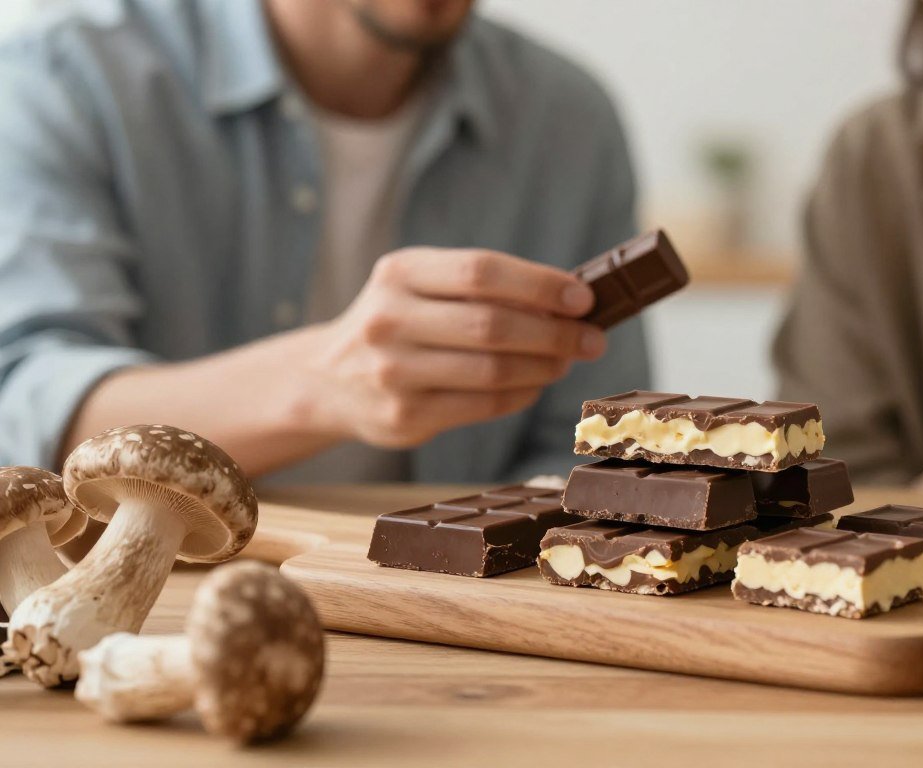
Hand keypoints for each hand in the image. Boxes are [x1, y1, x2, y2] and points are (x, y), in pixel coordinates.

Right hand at [294, 248, 604, 447]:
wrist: (326, 379)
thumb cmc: (398, 323)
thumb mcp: (420, 286)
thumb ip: (482, 288)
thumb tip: (568, 300)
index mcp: (399, 273)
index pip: (482, 271)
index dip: (540, 284)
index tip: (583, 298)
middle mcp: (389, 320)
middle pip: (493, 325)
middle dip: (555, 333)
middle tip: (592, 339)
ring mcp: (393, 373)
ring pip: (493, 372)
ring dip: (544, 367)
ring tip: (565, 360)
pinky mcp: (404, 418)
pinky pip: (483, 406)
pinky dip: (521, 395)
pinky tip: (534, 385)